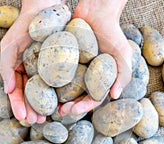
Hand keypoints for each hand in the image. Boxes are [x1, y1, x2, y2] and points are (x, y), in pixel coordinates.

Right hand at [0, 0, 65, 123]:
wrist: (46, 8)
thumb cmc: (25, 26)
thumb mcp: (10, 46)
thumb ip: (6, 67)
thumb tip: (7, 90)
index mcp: (18, 68)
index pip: (16, 91)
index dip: (18, 105)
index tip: (23, 118)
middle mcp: (31, 70)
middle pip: (31, 95)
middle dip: (32, 109)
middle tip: (38, 122)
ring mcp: (45, 69)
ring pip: (45, 91)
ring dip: (45, 105)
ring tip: (49, 117)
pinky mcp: (60, 65)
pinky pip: (59, 82)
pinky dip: (58, 94)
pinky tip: (61, 103)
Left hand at [59, 0, 132, 114]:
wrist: (96, 11)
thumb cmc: (112, 32)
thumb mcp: (122, 53)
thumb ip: (122, 74)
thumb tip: (114, 96)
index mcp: (100, 79)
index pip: (93, 98)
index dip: (84, 106)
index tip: (73, 110)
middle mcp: (87, 77)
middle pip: (77, 97)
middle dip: (69, 106)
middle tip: (59, 111)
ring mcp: (75, 69)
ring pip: (65, 88)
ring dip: (58, 98)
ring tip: (50, 104)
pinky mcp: (63, 59)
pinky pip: (56, 72)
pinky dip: (50, 81)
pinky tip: (42, 86)